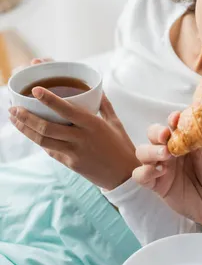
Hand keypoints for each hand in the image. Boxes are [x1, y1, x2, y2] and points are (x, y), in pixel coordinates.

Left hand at [9, 87, 138, 189]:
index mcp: (93, 124)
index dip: (49, 100)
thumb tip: (96, 88)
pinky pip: (51, 151)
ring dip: (26, 129)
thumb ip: (103, 104)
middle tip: (13, 108)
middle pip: (47, 128)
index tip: (35, 90)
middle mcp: (81, 138)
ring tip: (15, 119)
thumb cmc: (121, 146)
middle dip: (26, 117)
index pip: (66, 110)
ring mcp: (74, 153)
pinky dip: (39, 141)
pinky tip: (31, 133)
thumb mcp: (115, 122)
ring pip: (43, 141)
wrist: (124, 176)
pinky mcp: (70, 164)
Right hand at [134, 113, 201, 228]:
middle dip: (156, 132)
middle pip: (153, 134)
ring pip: (142, 152)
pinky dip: (144, 172)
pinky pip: (140, 175)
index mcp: (184, 138)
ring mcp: (161, 165)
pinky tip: (159, 172)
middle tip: (166, 136)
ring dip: (150, 151)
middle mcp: (170, 149)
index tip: (176, 118)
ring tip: (165, 155)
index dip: (173, 119)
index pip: (173, 123)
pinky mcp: (156, 183)